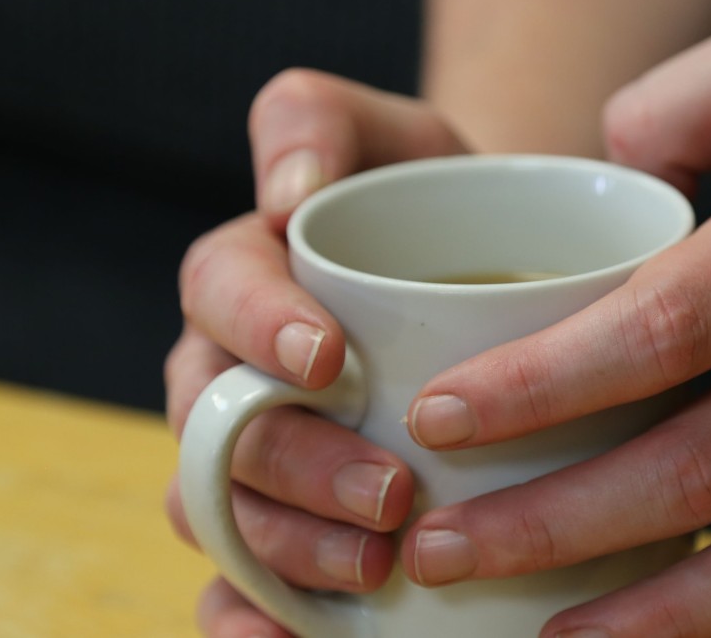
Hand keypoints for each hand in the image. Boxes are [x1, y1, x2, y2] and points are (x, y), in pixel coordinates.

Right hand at [164, 68, 465, 636]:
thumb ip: (321, 123)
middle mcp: (228, 376)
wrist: (491, 276)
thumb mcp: (393, 138)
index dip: (258, 328)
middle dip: (298, 467)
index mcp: (244, 281)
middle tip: (391, 493)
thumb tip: (286, 189)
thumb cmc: (439, 208)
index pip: (220, 294)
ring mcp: (252, 460)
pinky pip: (240, 588)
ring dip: (288, 552)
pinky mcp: (287, 527)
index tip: (328, 357)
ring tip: (378, 566)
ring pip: (225, 517)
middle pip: (222, 430)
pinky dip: (256, 625)